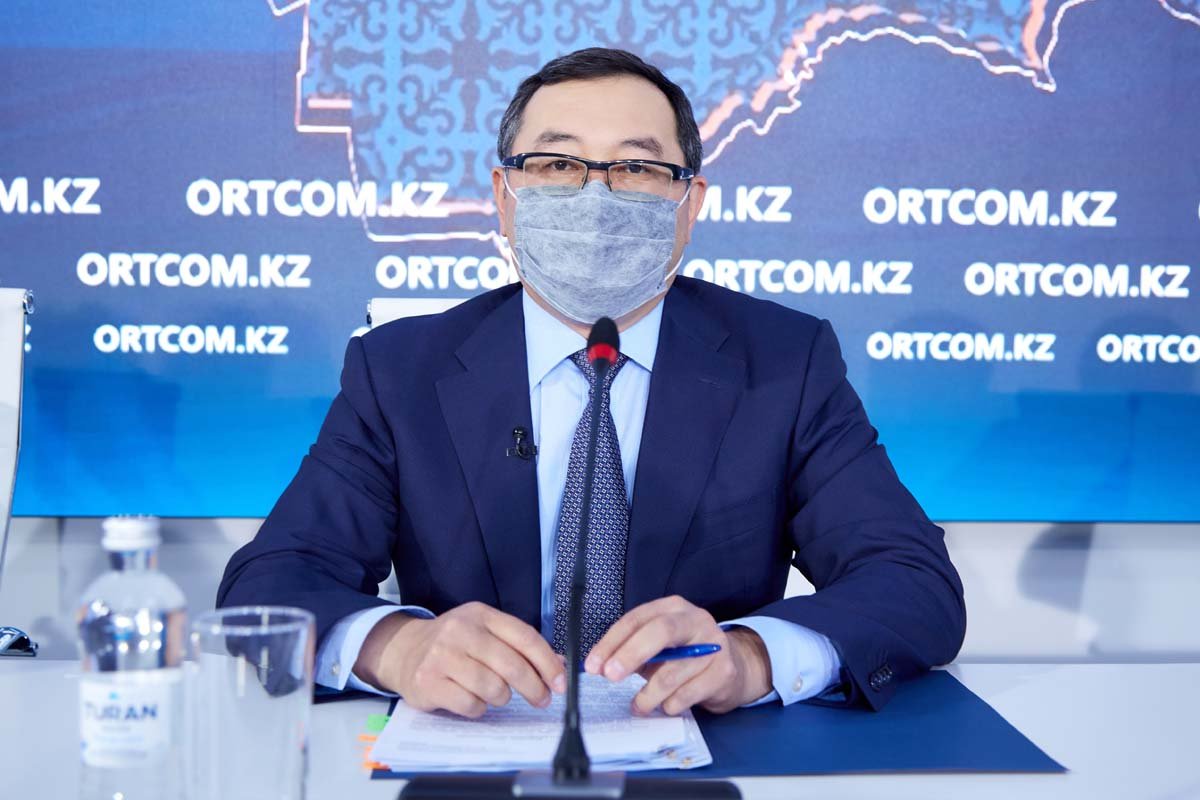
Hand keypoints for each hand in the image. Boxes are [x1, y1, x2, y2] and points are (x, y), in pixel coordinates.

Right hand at [354, 602, 566, 717]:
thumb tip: (559, 666)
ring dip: (501, 698)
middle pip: (512, 666)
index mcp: (481, 615)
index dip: (548, 663)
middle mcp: (462, 631)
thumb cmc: (453, 645)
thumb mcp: (484, 633)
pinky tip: (472, 700)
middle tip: (542, 700)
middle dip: (534, 688)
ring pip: (493, 688)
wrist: (403, 650)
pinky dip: (478, 708)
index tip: (561, 683)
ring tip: (495, 695)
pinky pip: (470, 704)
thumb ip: (517, 646)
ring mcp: (442, 655)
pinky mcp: (429, 681)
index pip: (525, 637)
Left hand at [583, 595, 772, 715]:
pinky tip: (666, 706)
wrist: (734, 668)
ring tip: (638, 705)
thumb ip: (633, 651)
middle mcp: (695, 620)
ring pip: (672, 672)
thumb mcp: (659, 646)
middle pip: (660, 632)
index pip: (637, 619)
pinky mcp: (724, 671)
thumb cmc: (685, 655)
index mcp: (672, 608)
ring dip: (648, 695)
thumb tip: (602, 667)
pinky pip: (688, 693)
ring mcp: (713, 645)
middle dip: (630, 654)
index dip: (612, 642)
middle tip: (611, 676)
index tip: (594, 665)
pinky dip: (670, 704)